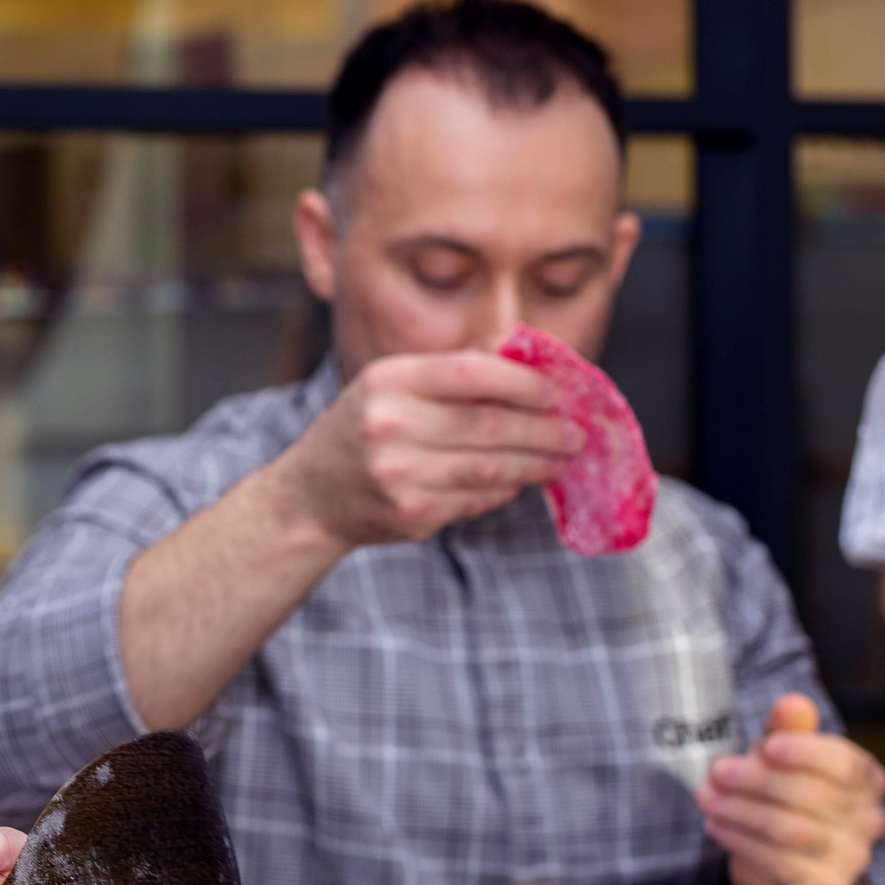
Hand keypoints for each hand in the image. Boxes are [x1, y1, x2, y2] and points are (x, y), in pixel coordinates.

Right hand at [273, 350, 580, 547]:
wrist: (309, 497)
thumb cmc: (360, 432)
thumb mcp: (387, 388)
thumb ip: (446, 379)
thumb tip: (531, 377)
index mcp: (387, 380)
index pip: (472, 372)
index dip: (524, 382)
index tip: (556, 393)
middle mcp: (389, 424)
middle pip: (490, 423)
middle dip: (545, 429)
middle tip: (575, 434)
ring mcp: (399, 472)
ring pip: (492, 467)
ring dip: (536, 463)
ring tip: (560, 459)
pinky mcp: (411, 513)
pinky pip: (477, 499)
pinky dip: (506, 491)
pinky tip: (518, 482)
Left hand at [698, 694, 884, 884]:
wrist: (785, 864)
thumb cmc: (782, 796)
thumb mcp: (780, 758)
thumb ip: (786, 732)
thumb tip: (793, 702)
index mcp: (865, 780)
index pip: (846, 765)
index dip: (807, 753)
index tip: (768, 746)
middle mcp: (868, 820)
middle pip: (812, 796)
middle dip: (756, 781)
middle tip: (716, 771)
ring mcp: (851, 858)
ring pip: (790, 831)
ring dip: (739, 811)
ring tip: (706, 797)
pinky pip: (778, 862)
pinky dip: (740, 840)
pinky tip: (715, 825)